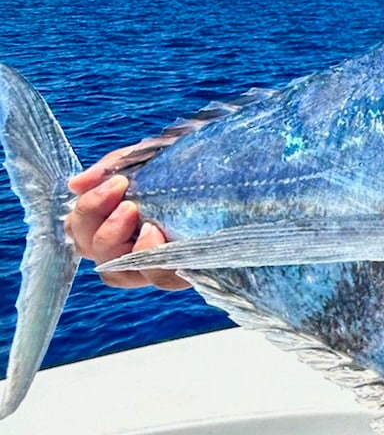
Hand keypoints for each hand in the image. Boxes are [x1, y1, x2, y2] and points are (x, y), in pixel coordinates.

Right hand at [66, 152, 188, 290]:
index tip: (114, 183)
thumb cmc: (201, 165)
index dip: (87, 210)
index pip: (81, 227)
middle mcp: (135, 246)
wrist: (257, 174)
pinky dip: (151, 259)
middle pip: (92, 249)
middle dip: (99, 221)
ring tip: (141, 216)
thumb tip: (73, 183)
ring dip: (119, 241)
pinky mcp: (187, 272)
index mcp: (122, 220)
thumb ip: (115, 166)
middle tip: (128, 199)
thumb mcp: (155, 156)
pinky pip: (158, 278)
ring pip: (116, 270)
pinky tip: (159, 235)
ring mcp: (160, 262)